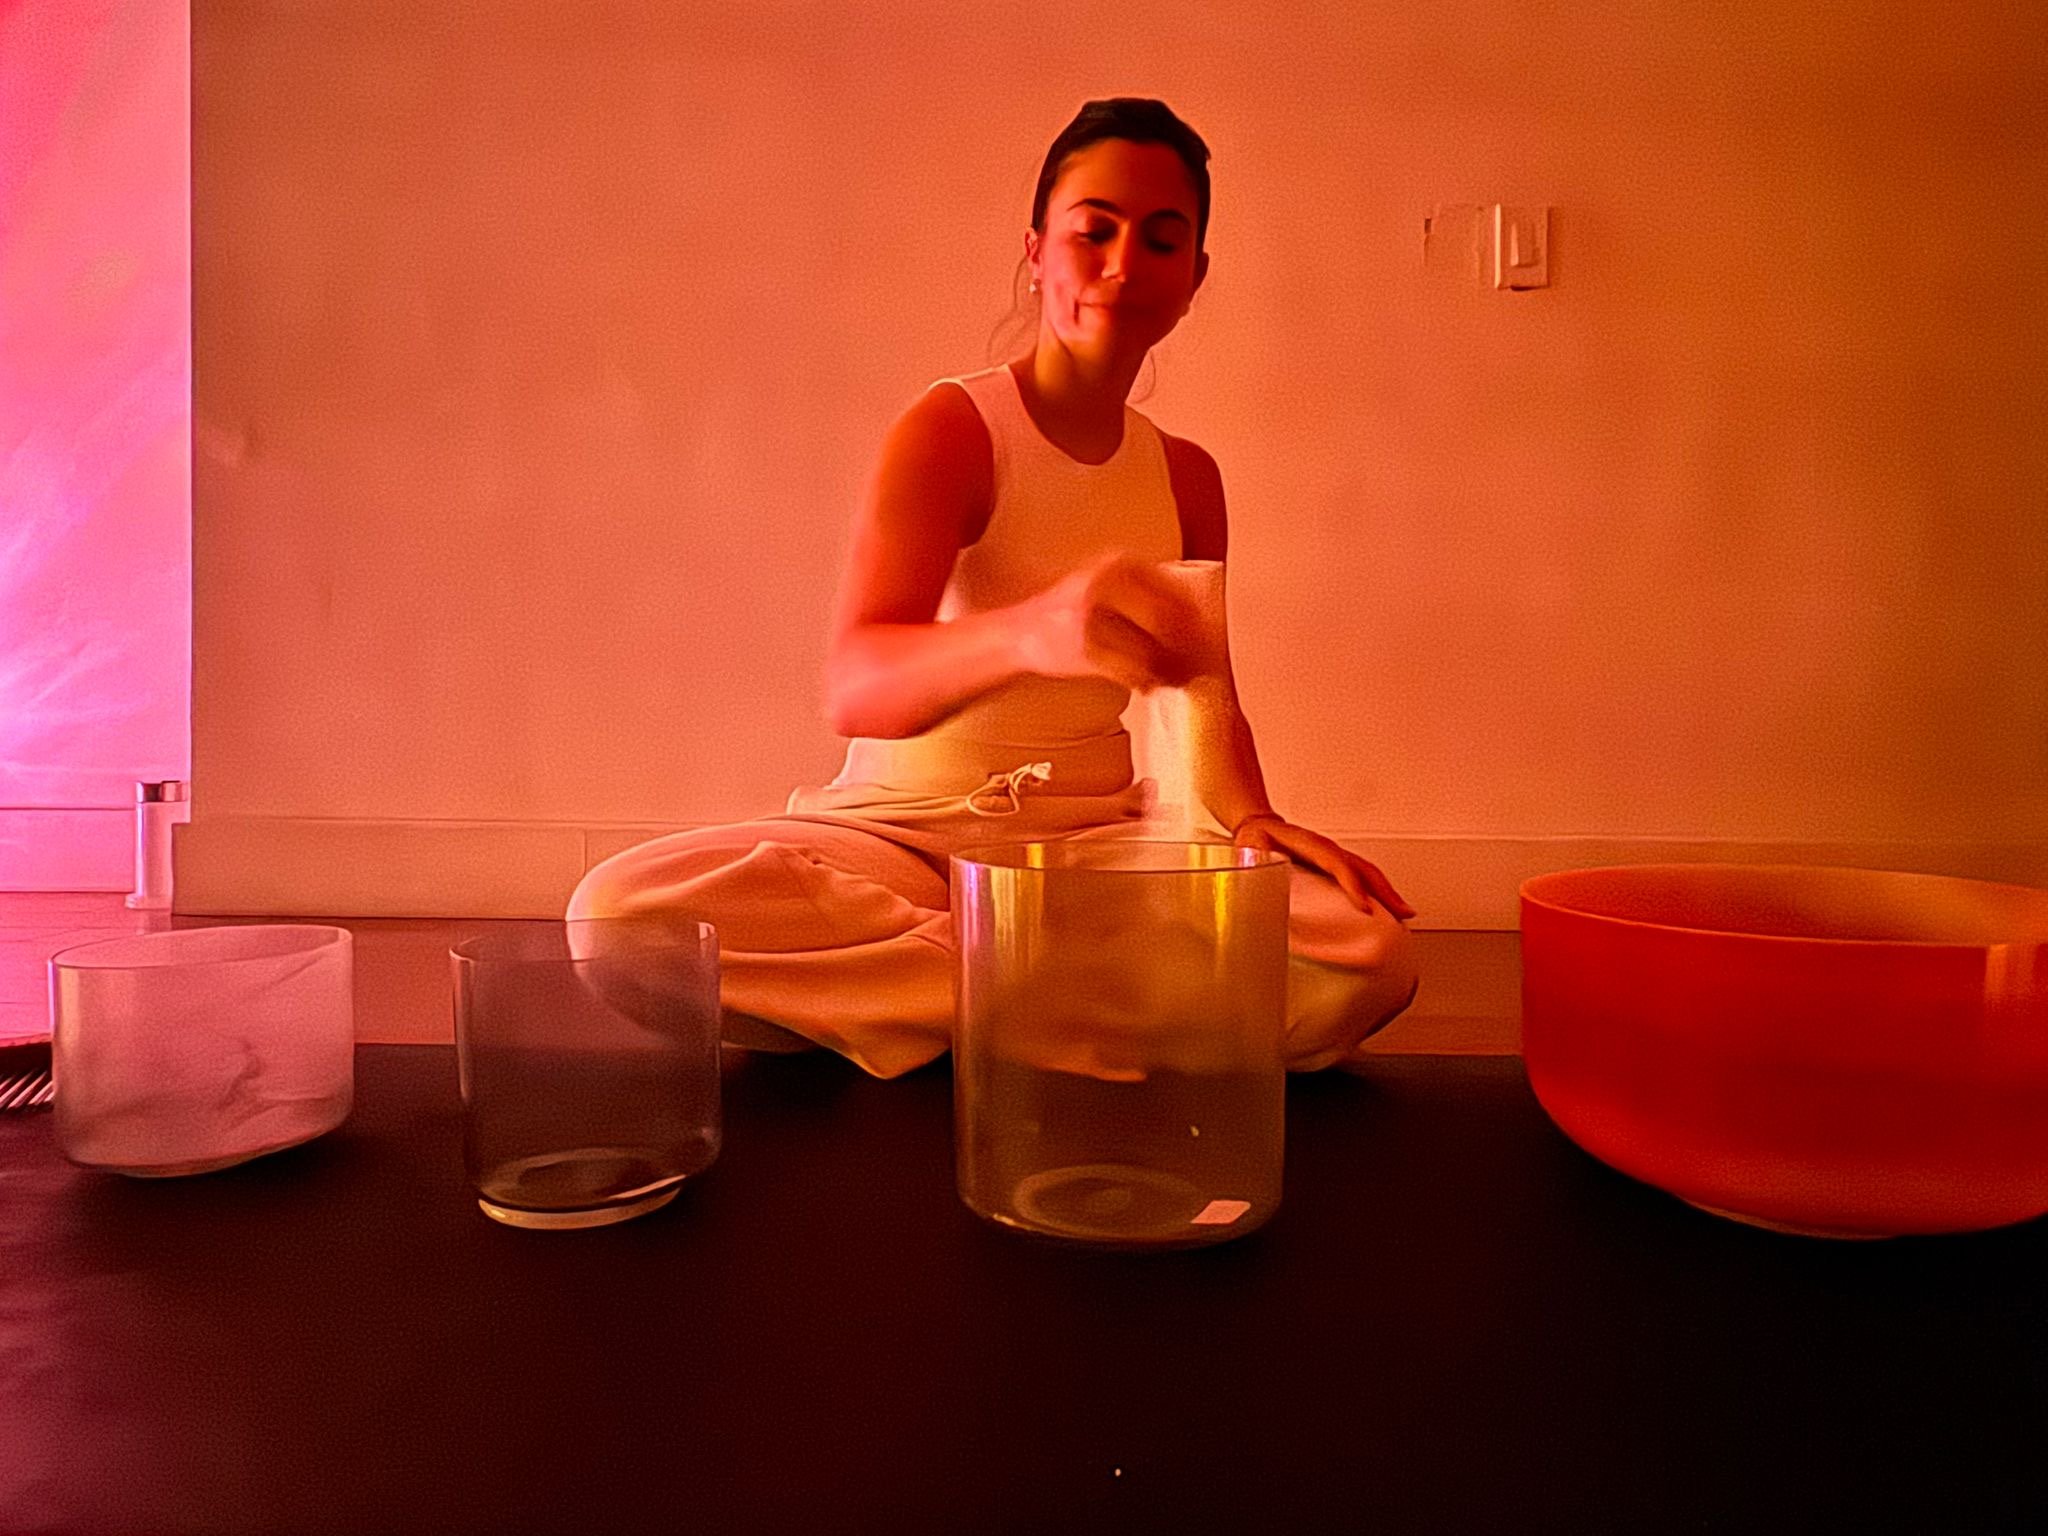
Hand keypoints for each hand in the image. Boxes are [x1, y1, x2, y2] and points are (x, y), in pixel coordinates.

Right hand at [1015, 553, 1207, 693]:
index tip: (1205, 634)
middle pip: (1167, 620)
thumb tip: (1200, 616)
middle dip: (1185, 645)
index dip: (1194, 616)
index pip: (1174, 590)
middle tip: (1194, 661)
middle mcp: (1102, 584)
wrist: (1019, 634)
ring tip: (1172, 675)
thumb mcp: (1106, 583)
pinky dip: (1145, 681)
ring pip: (1151, 650)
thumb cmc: (1071, 610)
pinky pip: (1131, 673)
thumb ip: (1145, 590)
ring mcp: (1090, 618)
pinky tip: (1146, 684)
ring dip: (1168, 668)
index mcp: (1114, 563)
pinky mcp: (1083, 651)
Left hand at [1233, 813, 1416, 920]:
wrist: (1258, 826)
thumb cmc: (1255, 842)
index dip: (1353, 886)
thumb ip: (1256, 866)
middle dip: (1385, 893)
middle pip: (1364, 869)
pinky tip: (1387, 908)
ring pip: (1369, 873)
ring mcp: (1335, 855)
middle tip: (1402, 916)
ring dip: (1388, 893)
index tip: (1365, 907)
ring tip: (1405, 915)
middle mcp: (1328, 849)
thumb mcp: (1252, 852)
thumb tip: (1256, 887)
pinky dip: (1378, 891)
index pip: (1337, 865)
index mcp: (1309, 845)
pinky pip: (1363, 876)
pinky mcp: (1335, 864)